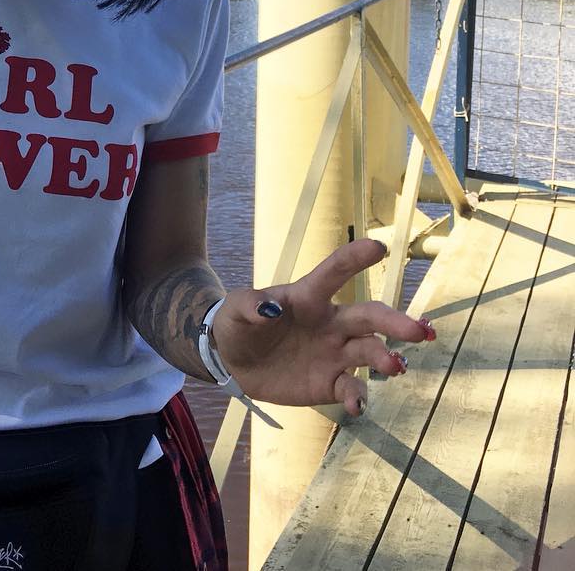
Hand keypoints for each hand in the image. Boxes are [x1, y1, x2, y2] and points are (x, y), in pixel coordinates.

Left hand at [211, 239, 436, 415]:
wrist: (234, 362)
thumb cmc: (238, 324)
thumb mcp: (234, 310)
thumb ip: (250, 306)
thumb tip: (269, 308)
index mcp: (308, 296)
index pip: (334, 273)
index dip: (354, 259)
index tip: (378, 247)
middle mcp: (330, 322)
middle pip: (369, 316)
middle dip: (394, 321)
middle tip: (418, 331)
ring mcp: (334, 353)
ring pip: (369, 351)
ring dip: (385, 357)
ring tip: (394, 367)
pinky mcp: (330, 382)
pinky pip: (351, 388)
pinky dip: (358, 397)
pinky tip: (357, 406)